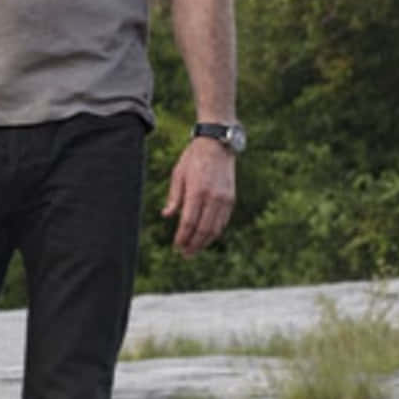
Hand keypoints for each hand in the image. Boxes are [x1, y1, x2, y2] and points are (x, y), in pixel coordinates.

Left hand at [163, 137, 234, 255]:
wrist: (217, 143)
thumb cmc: (193, 157)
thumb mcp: (178, 174)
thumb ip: (174, 197)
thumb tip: (167, 215)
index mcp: (197, 190)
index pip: (189, 222)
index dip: (182, 237)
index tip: (176, 246)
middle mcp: (213, 197)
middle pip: (203, 229)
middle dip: (193, 245)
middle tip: (185, 255)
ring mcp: (224, 198)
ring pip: (215, 228)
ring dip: (205, 242)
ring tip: (194, 250)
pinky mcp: (231, 198)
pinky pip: (223, 221)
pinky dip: (214, 232)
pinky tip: (206, 237)